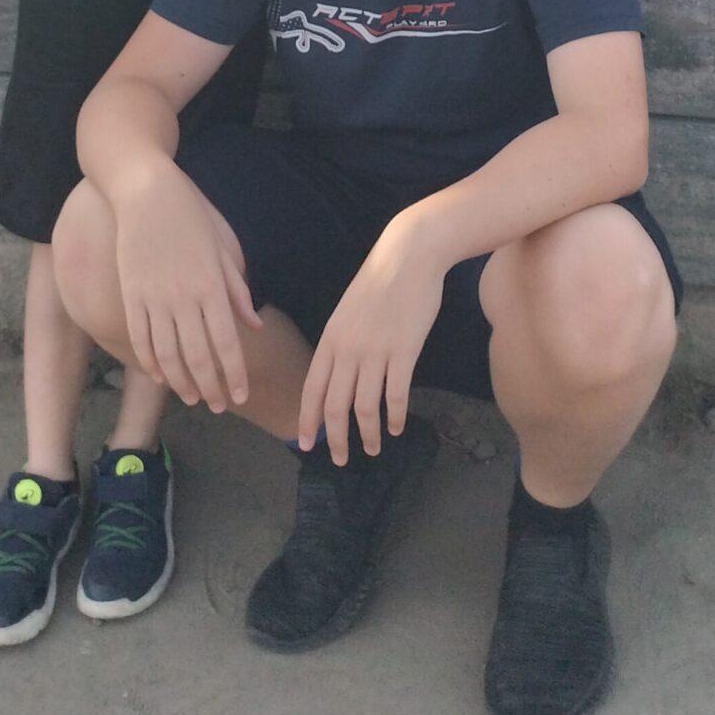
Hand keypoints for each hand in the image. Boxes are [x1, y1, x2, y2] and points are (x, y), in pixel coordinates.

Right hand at [116, 169, 262, 409]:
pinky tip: (160, 376)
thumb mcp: (222, 246)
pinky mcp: (131, 294)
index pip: (226, 342)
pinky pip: (140, 337)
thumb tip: (253, 326)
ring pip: (167, 354)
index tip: (240, 396)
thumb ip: (237, 290)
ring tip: (192, 399)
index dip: (234, 374)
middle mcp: (183, 297)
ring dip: (181, 382)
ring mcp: (154, 298)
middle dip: (211, 387)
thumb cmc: (191, 214)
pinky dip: (150, 362)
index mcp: (211, 286)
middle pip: (198, 356)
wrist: (146, 191)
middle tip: (220, 407)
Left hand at [297, 216, 444, 464]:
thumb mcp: (348, 312)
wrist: (409, 254)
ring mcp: (376, 350)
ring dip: (367, 435)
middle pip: (335, 405)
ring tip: (373, 449)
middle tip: (341, 460)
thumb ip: (342, 344)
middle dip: (335, 438)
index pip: (312, 388)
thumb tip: (339, 378)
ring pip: (365, 407)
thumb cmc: (379, 281)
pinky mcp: (404, 351)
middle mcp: (348, 348)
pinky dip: (394, 417)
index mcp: (331, 338)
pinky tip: (396, 428)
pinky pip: (396, 395)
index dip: (307, 419)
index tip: (305, 444)